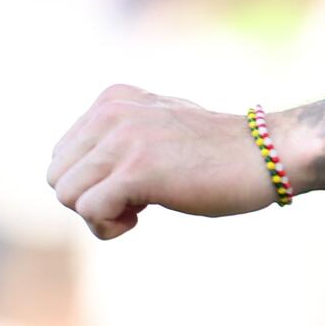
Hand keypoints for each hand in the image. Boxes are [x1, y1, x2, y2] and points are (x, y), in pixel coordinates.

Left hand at [47, 84, 281, 239]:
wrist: (267, 154)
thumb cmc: (217, 151)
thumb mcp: (158, 126)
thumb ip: (117, 135)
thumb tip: (73, 174)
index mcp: (113, 98)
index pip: (63, 155)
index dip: (93, 181)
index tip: (132, 180)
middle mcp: (112, 112)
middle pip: (58, 176)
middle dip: (89, 198)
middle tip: (133, 198)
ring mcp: (124, 139)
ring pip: (66, 194)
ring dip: (98, 214)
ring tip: (138, 207)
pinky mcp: (137, 170)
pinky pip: (89, 211)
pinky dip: (109, 227)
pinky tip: (143, 216)